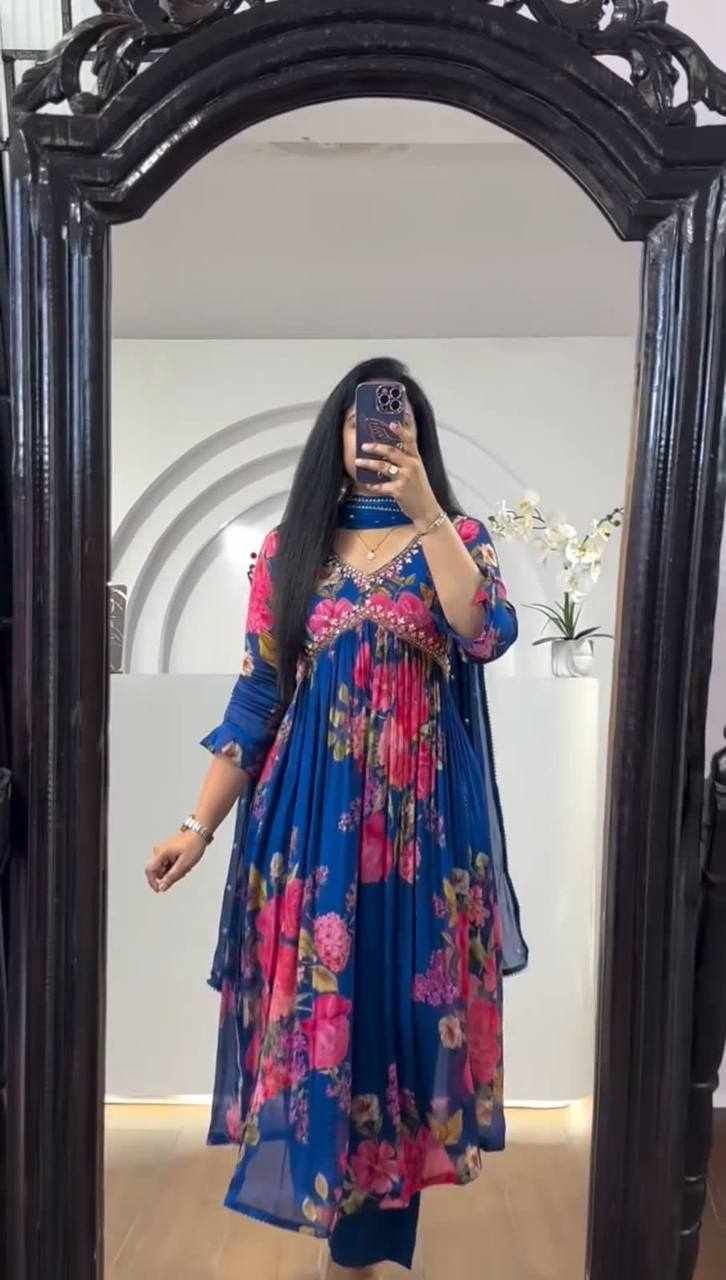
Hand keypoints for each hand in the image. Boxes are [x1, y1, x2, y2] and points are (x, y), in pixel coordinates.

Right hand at [145, 830, 206, 892]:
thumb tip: (161, 887)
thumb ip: (171, 877)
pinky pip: (167, 866)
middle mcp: (159, 852)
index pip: (149, 870)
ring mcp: (162, 852)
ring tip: (184, 866)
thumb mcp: (184, 864)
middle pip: (157, 872)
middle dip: (168, 876)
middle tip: (182, 872)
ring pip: (163, 870)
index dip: (153, 882)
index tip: (159, 889)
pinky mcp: (166, 853)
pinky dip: (174, 868)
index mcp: (161, 853)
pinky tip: (182, 864)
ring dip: (173, 872)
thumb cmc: (193, 845)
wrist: (198, 834)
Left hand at [355, 408, 440, 528]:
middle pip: (391, 451)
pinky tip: (367, 484)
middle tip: (364, 445)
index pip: (409, 440)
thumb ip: (407, 459)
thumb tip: (390, 450)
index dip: (400, 430)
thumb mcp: (417, 471)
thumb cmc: (419, 489)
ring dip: (368, 463)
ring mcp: (405, 478)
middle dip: (376, 447)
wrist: (426, 508)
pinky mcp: (398, 491)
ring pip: (383, 467)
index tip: (391, 423)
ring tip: (358, 461)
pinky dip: (373, 485)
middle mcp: (411, 466)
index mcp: (416, 459)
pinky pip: (381, 486)